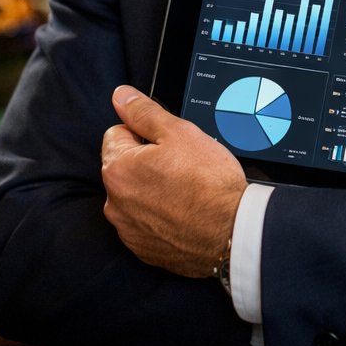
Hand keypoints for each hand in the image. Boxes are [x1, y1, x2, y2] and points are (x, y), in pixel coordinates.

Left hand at [101, 85, 247, 277]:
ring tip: (184, 191)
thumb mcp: (179, 133)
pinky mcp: (142, 248)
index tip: (168, 144)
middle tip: (181, 166)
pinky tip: (183, 212)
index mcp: (117, 169)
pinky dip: (159, 216)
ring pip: (135, 196)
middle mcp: (114, 202)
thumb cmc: (208, 182)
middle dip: (146, 162)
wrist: (232, 231)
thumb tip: (120, 96)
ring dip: (151, 190)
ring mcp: (127, 229)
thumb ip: (143, 112)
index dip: (144, 133)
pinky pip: (144, 223)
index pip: (117, 134)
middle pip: (125, 167)